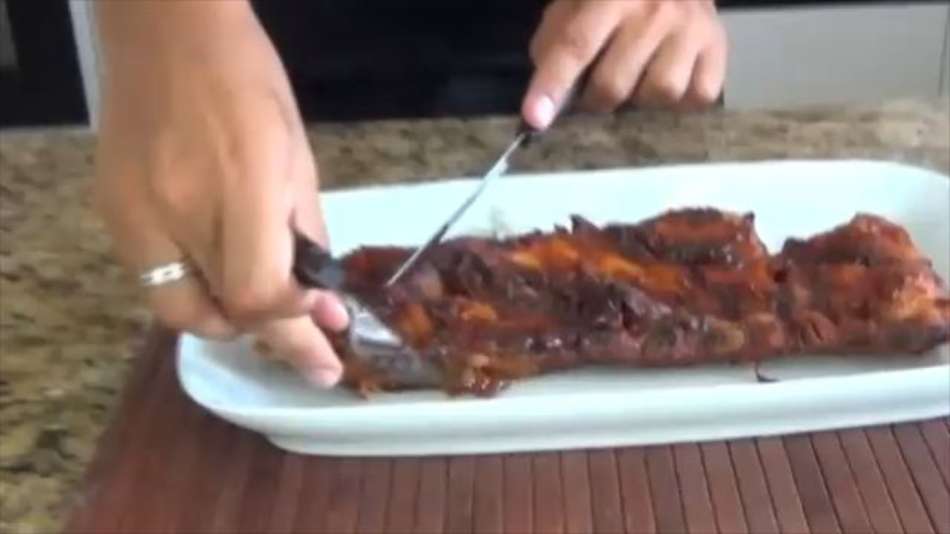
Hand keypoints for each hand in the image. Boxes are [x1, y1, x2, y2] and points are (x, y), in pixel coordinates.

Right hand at [94, 2, 347, 385]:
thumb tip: (326, 305)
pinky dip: (194, 292)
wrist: (167, 33)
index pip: (259, 291)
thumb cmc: (250, 83)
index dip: (295, 320)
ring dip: (230, 324)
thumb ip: (310, 236)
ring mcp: (136, 215)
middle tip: (313, 353)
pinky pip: (154, 282)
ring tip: (264, 315)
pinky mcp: (112, 214)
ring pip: (180, 312)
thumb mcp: (298, 157)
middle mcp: (180, 208)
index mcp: (242, 183)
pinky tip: (220, 278)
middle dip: (276, 340)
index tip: (326, 323)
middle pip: (222, 313)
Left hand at [522, 0, 727, 128]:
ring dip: (639, 100)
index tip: (534, 119)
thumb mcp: (576, 3)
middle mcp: (655, 10)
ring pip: (659, 94)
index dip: (552, 85)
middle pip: (614, 84)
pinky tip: (666, 82)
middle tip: (593, 92)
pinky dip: (678, 103)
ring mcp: (691, 28)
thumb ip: (555, 44)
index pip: (575, 45)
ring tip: (636, 81)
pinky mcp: (718, 46)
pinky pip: (697, 98)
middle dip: (593, 101)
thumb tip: (545, 101)